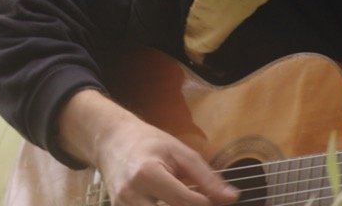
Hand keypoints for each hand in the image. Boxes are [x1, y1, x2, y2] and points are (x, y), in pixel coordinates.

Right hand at [59, 90, 237, 205]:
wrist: (111, 141)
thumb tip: (231, 198)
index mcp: (147, 173)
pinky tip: (171, 203)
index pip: (184, 201)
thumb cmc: (148, 143)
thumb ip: (206, 177)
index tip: (214, 200)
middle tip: (201, 202)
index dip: (206, 204)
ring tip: (183, 201)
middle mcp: (131, 195)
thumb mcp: (179, 151)